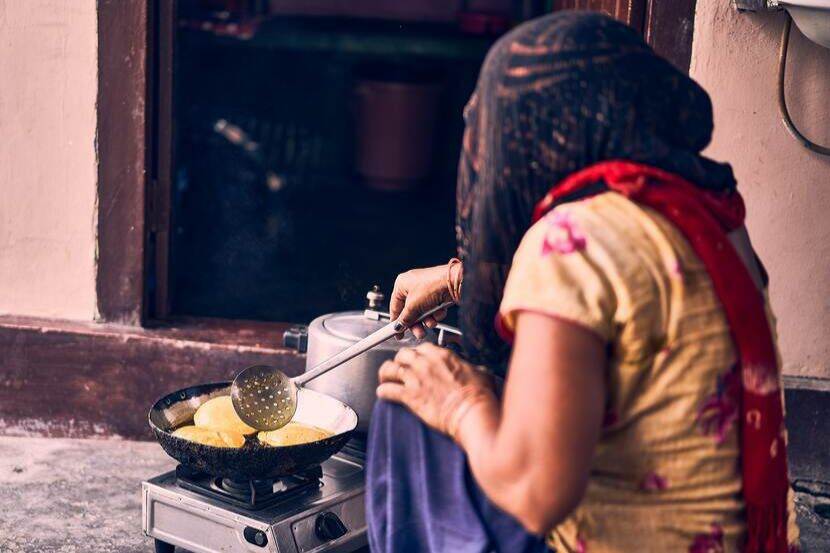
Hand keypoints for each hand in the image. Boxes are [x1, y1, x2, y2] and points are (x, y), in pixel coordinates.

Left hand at [377, 343, 496, 438]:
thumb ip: (471, 368)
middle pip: (402, 354)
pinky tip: (383, 394)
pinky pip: (387, 390)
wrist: (471, 414)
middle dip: (400, 361)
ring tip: (385, 379)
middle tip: (400, 369)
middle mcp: (425, 363)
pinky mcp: (409, 396)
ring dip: (386, 374)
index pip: (422, 347)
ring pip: (390, 369)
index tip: (417, 360)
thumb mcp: (480, 373)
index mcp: (442, 356)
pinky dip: (383, 392)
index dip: (417, 354)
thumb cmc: (478, 396)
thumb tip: (475, 371)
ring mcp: (415, 379)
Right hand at [390, 263, 460, 338]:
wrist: (454, 282)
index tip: (396, 333)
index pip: (395, 306)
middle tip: (419, 333)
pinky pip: (432, 310)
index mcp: (402, 284)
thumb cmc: (432, 286)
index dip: (395, 322)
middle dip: (416, 324)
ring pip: (422, 313)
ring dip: (427, 321)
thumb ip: (404, 318)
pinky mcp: (437, 295)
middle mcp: (413, 286)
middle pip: (410, 312)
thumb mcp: (413, 306)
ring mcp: (425, 291)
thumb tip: (398, 326)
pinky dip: (436, 314)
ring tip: (431, 324)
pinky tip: (439, 313)